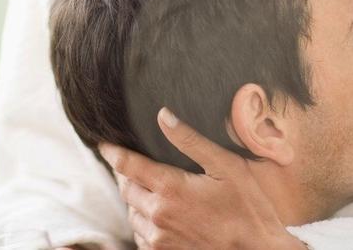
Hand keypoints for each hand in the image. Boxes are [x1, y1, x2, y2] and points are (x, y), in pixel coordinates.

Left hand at [99, 108, 304, 249]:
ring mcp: (160, 238)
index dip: (112, 151)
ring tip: (149, 190)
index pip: (127, 165)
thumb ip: (190, 141)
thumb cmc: (248, 208)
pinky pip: (142, 237)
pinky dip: (144, 224)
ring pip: (132, 214)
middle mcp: (159, 215)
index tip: (103, 143)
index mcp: (170, 188)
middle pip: (126, 189)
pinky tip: (159, 216)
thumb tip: (163, 116)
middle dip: (125, 174)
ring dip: (135, 200)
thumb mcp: (225, 166)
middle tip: (131, 165)